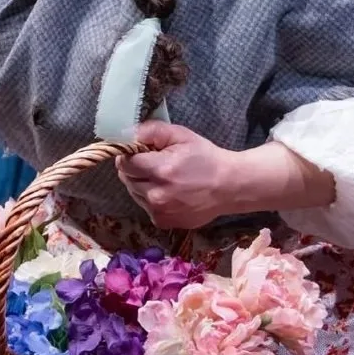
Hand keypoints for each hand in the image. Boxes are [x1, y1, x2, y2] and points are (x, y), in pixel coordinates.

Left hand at [115, 121, 238, 230]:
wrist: (229, 186)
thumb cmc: (205, 157)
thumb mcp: (181, 135)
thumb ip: (151, 131)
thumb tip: (126, 134)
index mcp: (160, 170)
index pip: (125, 163)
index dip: (129, 155)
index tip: (139, 151)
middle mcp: (156, 194)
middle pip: (127, 179)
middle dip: (135, 169)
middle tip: (153, 163)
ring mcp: (159, 211)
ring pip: (134, 193)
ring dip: (141, 184)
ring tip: (162, 178)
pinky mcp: (163, 222)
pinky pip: (145, 207)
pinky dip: (150, 198)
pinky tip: (167, 191)